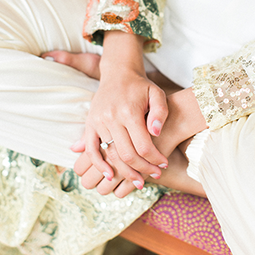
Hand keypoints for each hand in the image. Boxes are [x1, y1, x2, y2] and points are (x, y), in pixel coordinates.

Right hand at [75, 85, 206, 197]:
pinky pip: (91, 149)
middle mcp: (112, 118)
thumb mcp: (157, 93)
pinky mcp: (90, 124)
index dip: (155, 159)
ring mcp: (99, 122)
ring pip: (111, 154)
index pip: (143, 145)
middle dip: (143, 169)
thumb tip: (156, 133)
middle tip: (155, 175)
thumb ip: (160, 112)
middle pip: (127, 154)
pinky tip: (110, 175)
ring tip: (139, 181)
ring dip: (125, 172)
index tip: (164, 163)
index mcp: (129, 111)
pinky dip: (99, 164)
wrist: (118, 73)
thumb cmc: (141, 86)